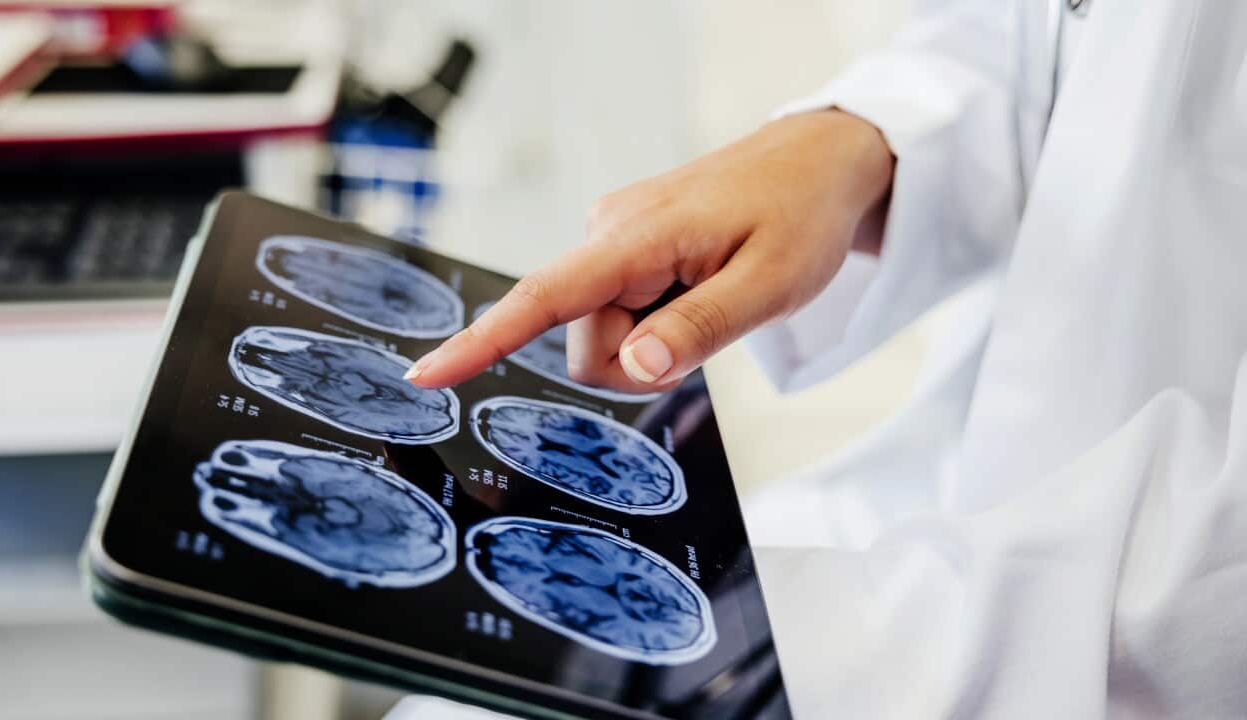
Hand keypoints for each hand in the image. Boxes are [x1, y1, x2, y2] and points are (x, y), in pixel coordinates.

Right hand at [405, 109, 893, 390]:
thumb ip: (700, 328)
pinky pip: (619, 313)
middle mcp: (611, 232)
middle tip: (708, 332)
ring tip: (710, 300)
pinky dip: (656, 323)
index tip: (427, 375)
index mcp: (638, 236)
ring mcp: (616, 240)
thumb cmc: (801, 215)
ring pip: (602, 336)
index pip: (545, 297)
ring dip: (652, 343)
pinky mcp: (627, 249)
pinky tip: (696, 291)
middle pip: (585, 344)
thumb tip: (632, 367)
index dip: (482, 342)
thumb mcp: (772, 284)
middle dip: (638, 363)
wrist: (820, 162)